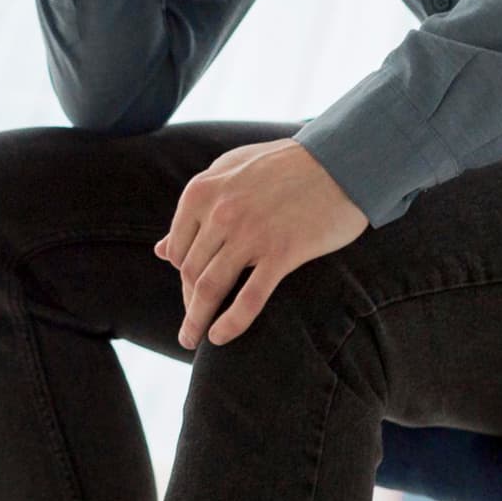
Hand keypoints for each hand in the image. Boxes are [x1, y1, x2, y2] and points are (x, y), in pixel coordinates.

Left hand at [156, 137, 366, 349]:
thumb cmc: (286, 165)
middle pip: (191, 272)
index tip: (191, 291)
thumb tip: (160, 249)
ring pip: (210, 288)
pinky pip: (249, 298)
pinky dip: (231, 323)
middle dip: (189, 303)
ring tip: (192, 340)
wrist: (341, 160)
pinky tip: (221, 338)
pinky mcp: (282, 252)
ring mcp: (250, 235)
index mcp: (202, 192)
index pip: (177, 250)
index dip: (181, 276)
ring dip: (196, 320)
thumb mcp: (230, 171)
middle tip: (193, 324)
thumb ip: (196, 207)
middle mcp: (220, 214)